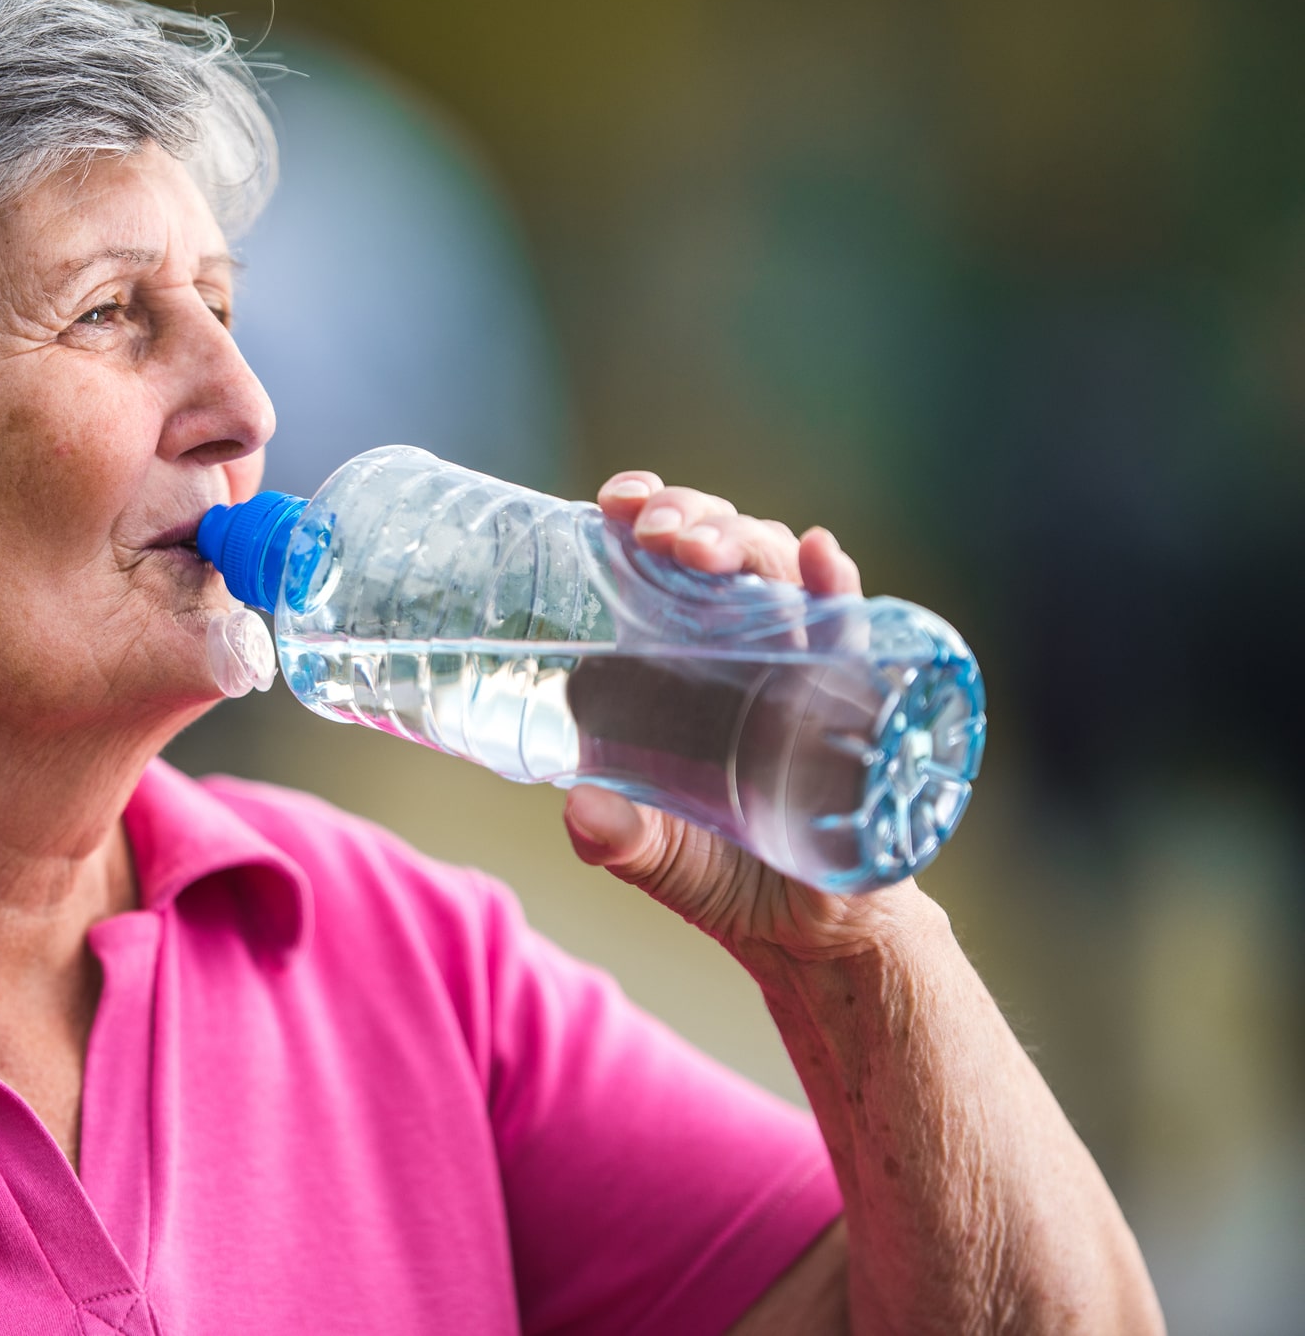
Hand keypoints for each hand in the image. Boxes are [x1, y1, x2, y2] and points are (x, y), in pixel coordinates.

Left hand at [561, 471, 934, 960]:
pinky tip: (819, 555)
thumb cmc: (721, 876)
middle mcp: (737, 648)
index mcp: (677, 663)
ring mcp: (797, 665)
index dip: (642, 517)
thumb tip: (581, 811)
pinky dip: (835, 588)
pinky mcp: (852, 697)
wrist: (808, 930)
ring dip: (742, 542)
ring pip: (775, 574)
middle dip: (689, 519)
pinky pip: (848, 630)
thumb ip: (616, 837)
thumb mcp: (655, 858)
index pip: (659, 566)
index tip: (614, 503)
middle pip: (717, 551)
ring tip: (704, 548)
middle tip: (655, 530)